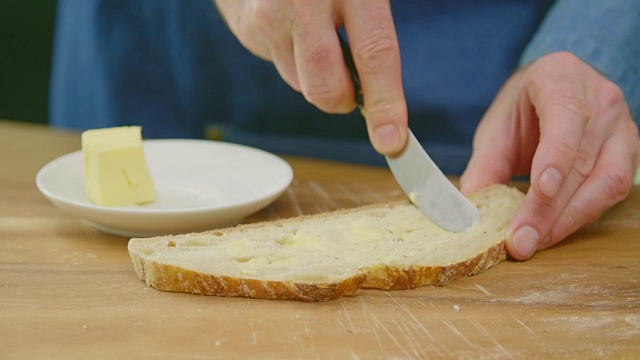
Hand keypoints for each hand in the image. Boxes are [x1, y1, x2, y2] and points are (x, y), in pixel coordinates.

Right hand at [213, 0, 407, 154]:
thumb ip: (373, 36)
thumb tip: (383, 103)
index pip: (375, 54)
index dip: (386, 104)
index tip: (391, 141)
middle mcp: (306, 0)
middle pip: (327, 87)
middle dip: (342, 101)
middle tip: (351, 86)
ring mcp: (270, 15)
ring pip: (301, 84)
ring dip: (317, 78)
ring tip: (318, 37)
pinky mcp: (250, 28)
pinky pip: (281, 69)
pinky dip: (295, 63)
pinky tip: (294, 32)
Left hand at [460, 51, 638, 259]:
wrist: (555, 91)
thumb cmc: (524, 109)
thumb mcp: (497, 128)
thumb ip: (485, 165)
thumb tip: (471, 209)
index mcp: (561, 80)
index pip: (566, 117)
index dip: (556, 156)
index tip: (542, 190)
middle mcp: (600, 100)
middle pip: (582, 161)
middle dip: (548, 209)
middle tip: (521, 241)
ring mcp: (621, 127)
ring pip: (605, 182)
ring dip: (567, 219)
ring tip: (533, 242)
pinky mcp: (628, 154)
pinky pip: (611, 191)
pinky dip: (580, 216)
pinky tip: (552, 231)